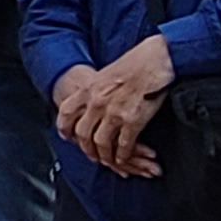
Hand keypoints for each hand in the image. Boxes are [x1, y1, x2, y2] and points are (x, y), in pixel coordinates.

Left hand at [54, 34, 175, 177]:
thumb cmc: (135, 64)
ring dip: (105, 155)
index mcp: (88, 89)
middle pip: (82, 133)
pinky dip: (123, 155)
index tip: (68, 136)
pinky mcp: (133, 120)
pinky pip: (124, 145)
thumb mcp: (105, 74)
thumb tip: (90, 102)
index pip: (66, 112)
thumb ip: (95, 90)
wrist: (155, 60)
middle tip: (93, 154)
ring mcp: (114, 113)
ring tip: (110, 159)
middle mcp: (97, 102)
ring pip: (101, 143)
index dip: (65, 127)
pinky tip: (125, 157)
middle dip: (87, 148)